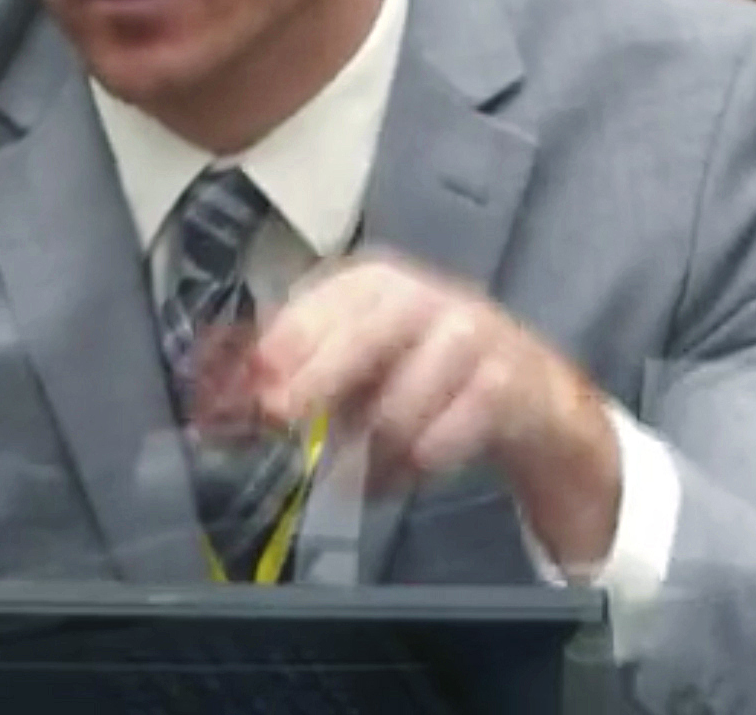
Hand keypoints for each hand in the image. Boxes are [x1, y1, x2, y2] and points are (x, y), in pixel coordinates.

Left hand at [246, 251, 622, 564]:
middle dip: (319, 378)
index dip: (285, 341)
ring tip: (370, 466)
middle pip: (366, 334)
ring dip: (375, 447)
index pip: (324, 301)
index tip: (254, 380)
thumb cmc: (422, 374)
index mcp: (376, 283)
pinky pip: (443, 438)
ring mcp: (471, 336)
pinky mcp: (507, 384)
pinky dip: (417, 466)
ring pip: (402, 402)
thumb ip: (294, 372)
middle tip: (283, 416)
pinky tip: (409, 471)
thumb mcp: (358, 361)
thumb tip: (224, 393)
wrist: (531, 396)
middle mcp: (425, 296)